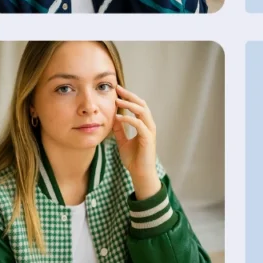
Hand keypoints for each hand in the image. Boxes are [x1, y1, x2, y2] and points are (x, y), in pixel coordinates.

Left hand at [112, 85, 160, 199]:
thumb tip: (112, 117)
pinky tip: (118, 117)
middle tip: (118, 88)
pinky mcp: (148, 139)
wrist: (139, 173)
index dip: (128, 97)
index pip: (138, 105)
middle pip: (142, 104)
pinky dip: (129, 119)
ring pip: (142, 112)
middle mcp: (149, 126)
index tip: (117, 90)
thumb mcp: (122, 141)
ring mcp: (149, 132)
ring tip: (117, 100)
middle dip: (130, 95)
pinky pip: (139, 125)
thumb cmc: (133, 158)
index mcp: (144, 125)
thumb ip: (119, 129)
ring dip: (129, 104)